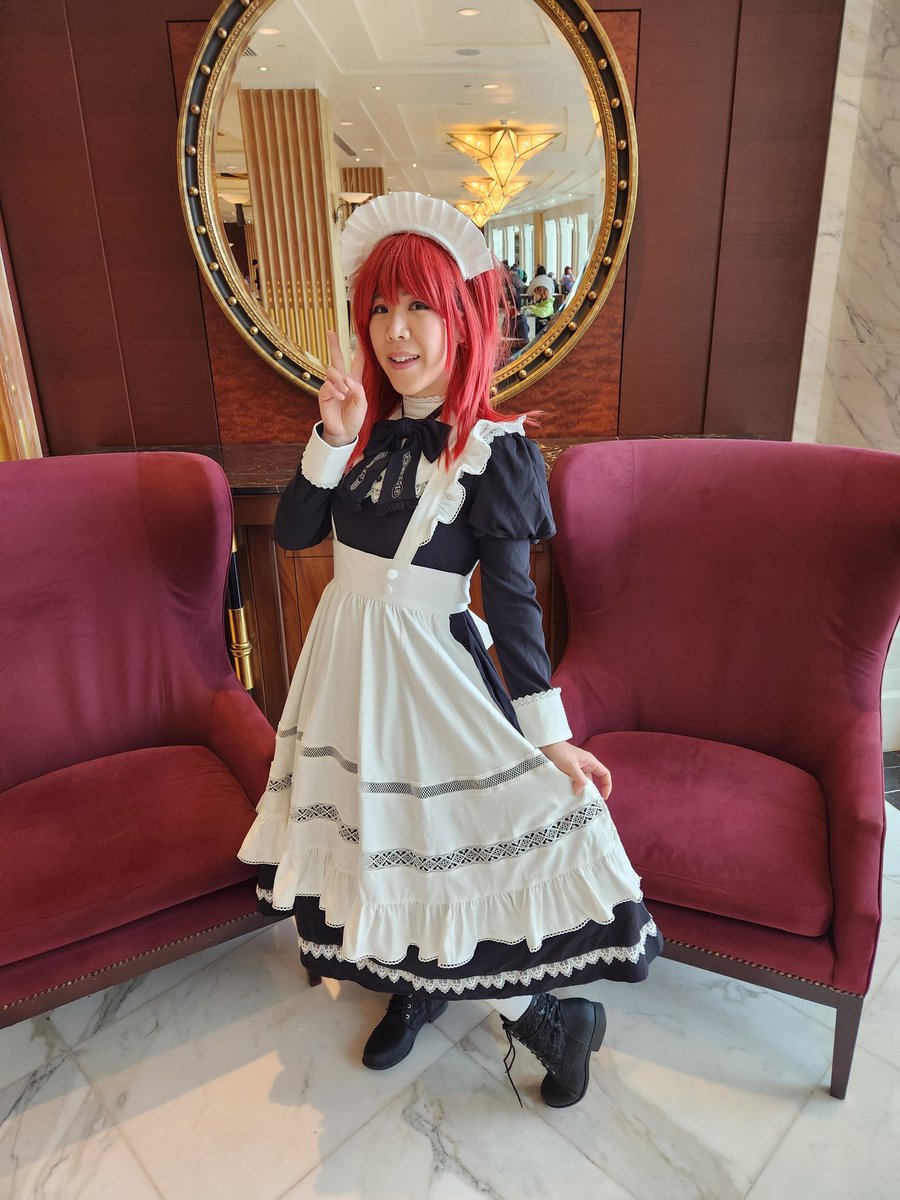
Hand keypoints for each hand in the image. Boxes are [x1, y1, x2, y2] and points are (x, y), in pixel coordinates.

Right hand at [319, 330, 366, 444]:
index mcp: (354, 381)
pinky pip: (328, 384)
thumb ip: (358, 390)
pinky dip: (336, 390)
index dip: (359, 350)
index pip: (357, 362)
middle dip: (334, 344)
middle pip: (337, 358)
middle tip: (330, 332)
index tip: (360, 335)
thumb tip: (347, 379)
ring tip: (345, 392)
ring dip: (340, 380)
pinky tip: (340, 397)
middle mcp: (342, 380)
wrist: (344, 431)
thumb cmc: (355, 418)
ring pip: (332, 371)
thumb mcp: (362, 404)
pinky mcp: (324, 393)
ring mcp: (332, 386)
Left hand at [540, 742, 611, 799]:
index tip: (603, 797)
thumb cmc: (560, 752)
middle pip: (593, 781)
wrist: (546, 746)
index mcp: (590, 762)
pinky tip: (568, 792)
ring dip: (579, 789)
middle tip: (584, 800)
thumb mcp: (571, 766)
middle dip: (590, 790)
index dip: (607, 785)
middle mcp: (586, 765)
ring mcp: (577, 768)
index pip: (605, 774)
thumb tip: (580, 792)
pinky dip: (572, 787)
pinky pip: (574, 781)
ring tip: (574, 797)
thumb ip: (578, 779)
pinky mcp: (569, 771)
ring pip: (582, 782)